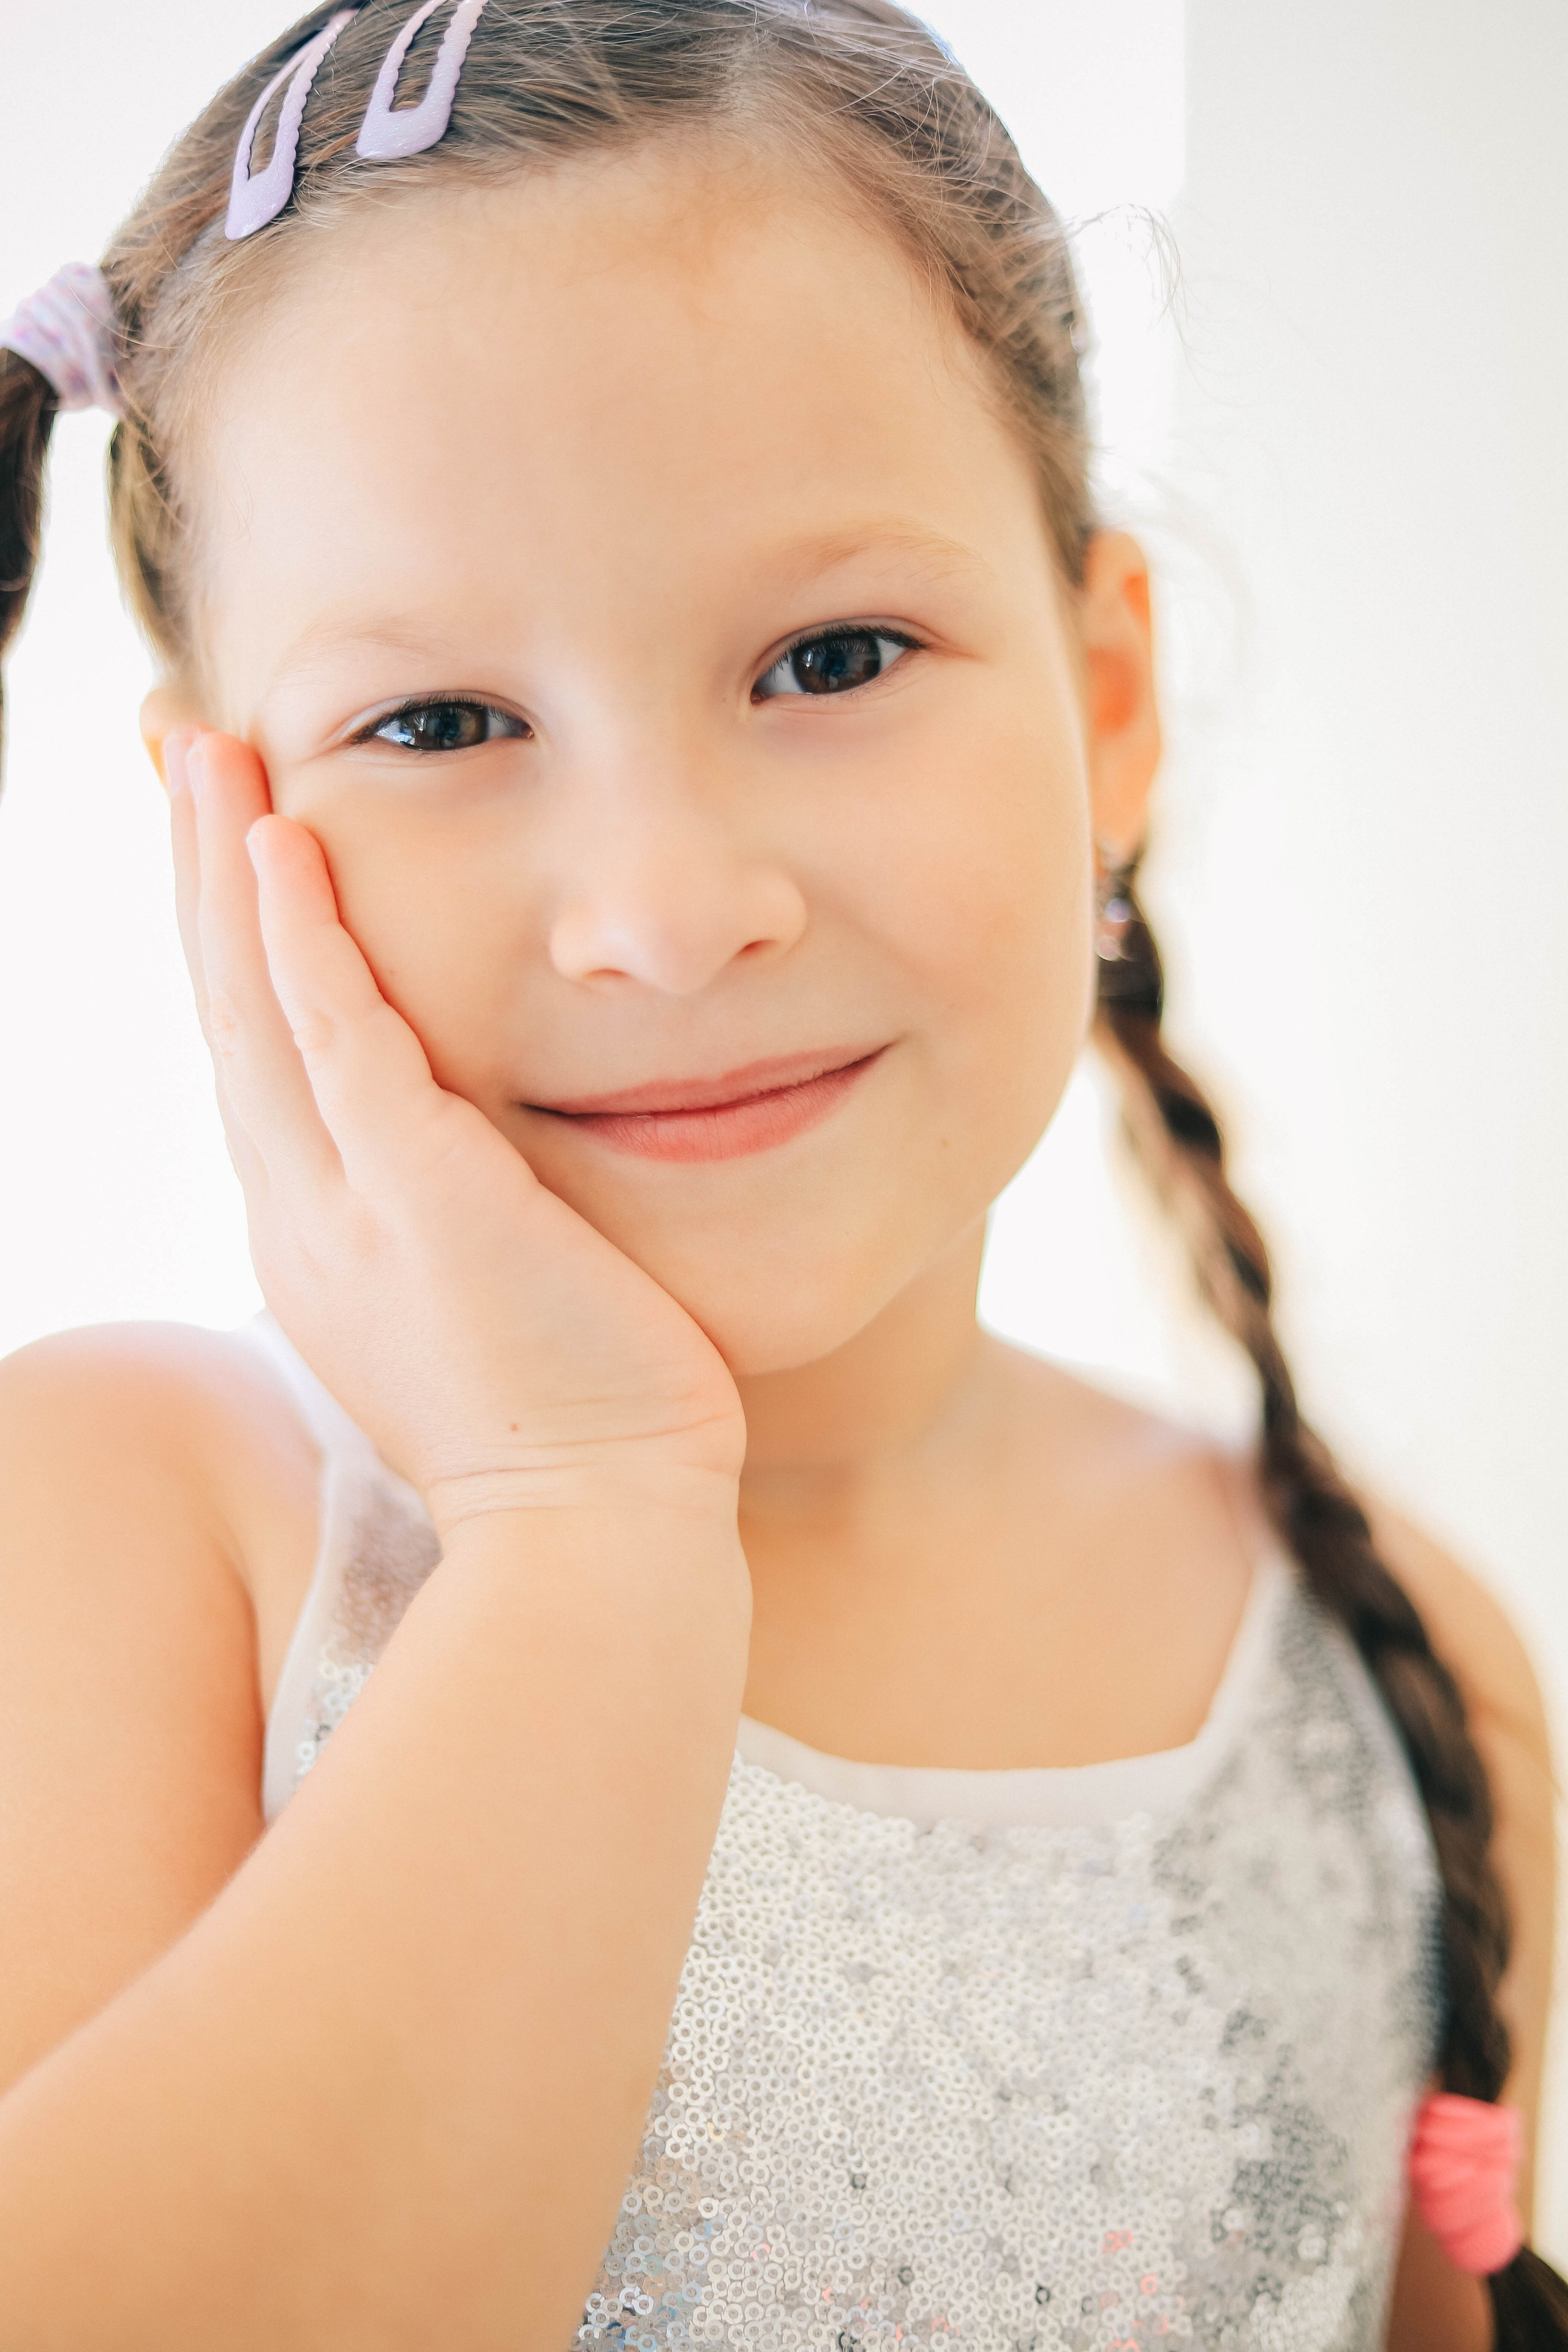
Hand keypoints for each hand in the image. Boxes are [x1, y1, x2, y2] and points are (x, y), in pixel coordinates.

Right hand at [167, 729, 745, 1536]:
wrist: (595, 1535)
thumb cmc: (568, 1431)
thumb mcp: (475, 1309)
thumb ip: (447, 1228)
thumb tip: (468, 1175)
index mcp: (318, 1236)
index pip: (256, 1056)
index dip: (226, 940)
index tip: (221, 837)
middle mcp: (304, 1215)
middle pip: (225, 1009)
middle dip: (196, 872)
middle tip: (178, 745)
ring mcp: (345, 1210)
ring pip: (256, 1007)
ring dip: (226, 870)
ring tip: (205, 747)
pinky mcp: (418, 1201)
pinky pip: (340, 1044)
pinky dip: (303, 942)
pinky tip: (285, 843)